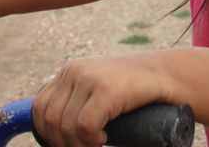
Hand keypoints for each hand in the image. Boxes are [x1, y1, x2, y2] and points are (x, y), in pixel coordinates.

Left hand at [33, 53, 169, 146]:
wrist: (168, 76)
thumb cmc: (134, 91)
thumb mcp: (98, 90)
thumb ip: (78, 101)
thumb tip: (54, 135)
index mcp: (69, 71)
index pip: (40, 107)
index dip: (47, 134)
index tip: (64, 145)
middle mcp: (75, 70)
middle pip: (51, 120)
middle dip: (64, 144)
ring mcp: (90, 77)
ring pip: (66, 127)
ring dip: (80, 146)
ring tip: (96, 145)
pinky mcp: (106, 89)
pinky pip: (85, 126)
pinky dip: (91, 142)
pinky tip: (104, 140)